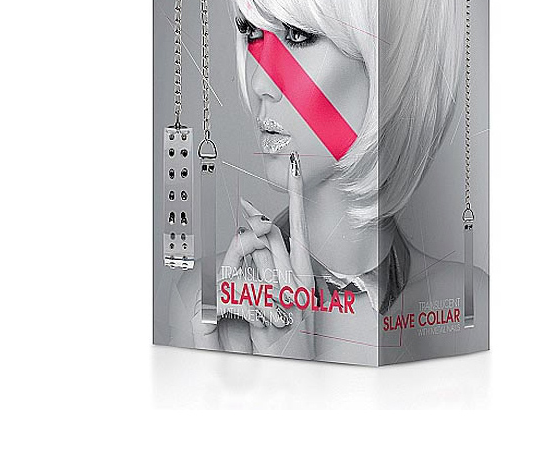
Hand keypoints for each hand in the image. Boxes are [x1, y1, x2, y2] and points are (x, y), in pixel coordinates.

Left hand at [246, 151, 315, 358]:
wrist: (297, 375)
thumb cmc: (295, 341)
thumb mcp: (299, 302)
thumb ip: (287, 271)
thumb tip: (272, 244)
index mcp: (305, 277)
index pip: (300, 227)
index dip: (298, 196)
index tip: (296, 171)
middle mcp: (298, 283)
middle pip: (272, 238)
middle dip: (255, 222)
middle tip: (244, 205)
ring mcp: (286, 297)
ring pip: (259, 257)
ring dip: (244, 255)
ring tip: (242, 248)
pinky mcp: (272, 313)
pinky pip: (251, 284)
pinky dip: (240, 284)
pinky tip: (239, 293)